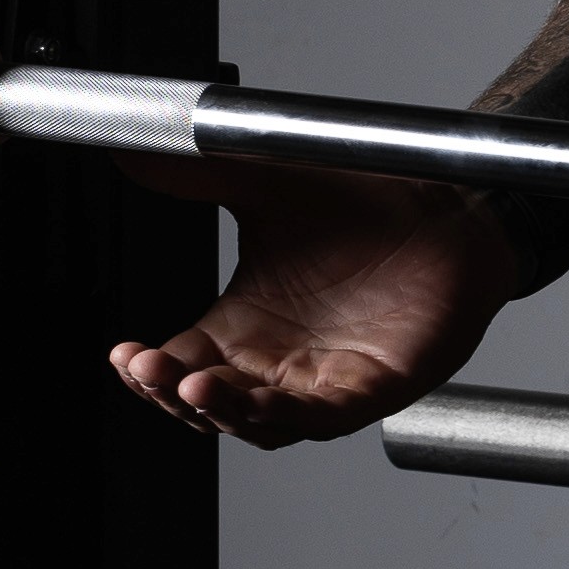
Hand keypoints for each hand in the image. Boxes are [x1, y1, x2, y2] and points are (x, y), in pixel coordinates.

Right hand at [109, 170, 519, 446]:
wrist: (444, 210)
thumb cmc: (361, 206)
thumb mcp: (267, 186)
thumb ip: (198, 174)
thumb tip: (130, 145)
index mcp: (241, 326)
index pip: (177, 367)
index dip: (146, 372)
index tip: (123, 355)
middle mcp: (275, 362)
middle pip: (206, 405)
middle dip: (171, 395)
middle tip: (148, 370)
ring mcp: (320, 382)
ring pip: (256, 423)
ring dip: (222, 412)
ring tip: (194, 386)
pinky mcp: (368, 391)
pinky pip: (319, 419)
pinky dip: (286, 416)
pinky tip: (258, 400)